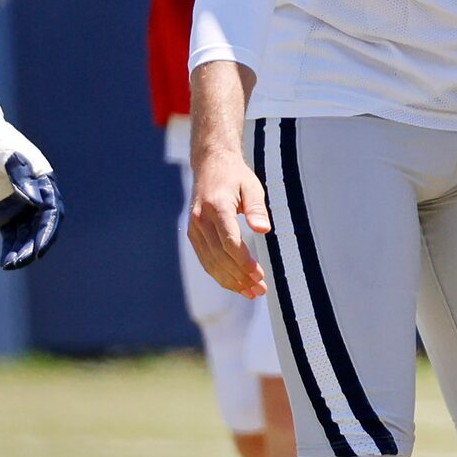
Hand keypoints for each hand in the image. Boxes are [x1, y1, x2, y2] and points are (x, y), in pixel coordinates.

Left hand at [0, 107, 63, 268]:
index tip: (40, 246)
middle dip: (36, 244)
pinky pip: (12, 236)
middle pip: (42, 226)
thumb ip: (21, 175)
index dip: (47, 229)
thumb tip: (37, 199)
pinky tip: (7, 262)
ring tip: (13, 264)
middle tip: (26, 259)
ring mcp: (21, 205)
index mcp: (43, 179)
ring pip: (28, 234)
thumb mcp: (7, 154)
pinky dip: (11, 250)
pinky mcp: (5, 213)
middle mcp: (36, 195)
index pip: (51, 210)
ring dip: (23, 250)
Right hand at [187, 144, 269, 297]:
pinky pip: (205, 259)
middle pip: (220, 257)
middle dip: (240, 277)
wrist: (210, 165)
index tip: (259, 275)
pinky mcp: (193, 234)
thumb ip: (257, 209)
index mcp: (216, 206)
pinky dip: (219, 274)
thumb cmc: (235, 176)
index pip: (229, 242)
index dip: (244, 262)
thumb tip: (263, 230)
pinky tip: (235, 283)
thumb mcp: (252, 186)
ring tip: (250, 292)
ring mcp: (194, 228)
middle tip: (259, 290)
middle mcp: (201, 219)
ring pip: (210, 262)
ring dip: (230, 281)